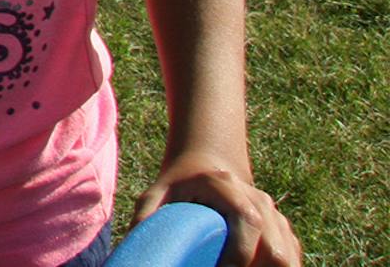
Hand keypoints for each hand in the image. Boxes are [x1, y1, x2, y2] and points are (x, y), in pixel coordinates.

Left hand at [135, 153, 300, 266]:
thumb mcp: (157, 192)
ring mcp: (275, 215)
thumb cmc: (179, 183)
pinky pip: (291, 258)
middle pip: (276, 249)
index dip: (239, 256)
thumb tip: (131, 248)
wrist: (208, 165)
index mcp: (228, 186)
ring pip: (289, 257)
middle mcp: (259, 199)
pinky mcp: (283, 230)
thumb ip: (146, 214)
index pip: (248, 223)